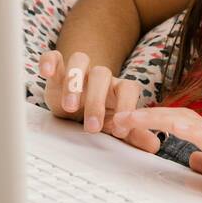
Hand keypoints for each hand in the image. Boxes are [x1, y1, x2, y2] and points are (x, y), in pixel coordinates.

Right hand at [36, 50, 161, 153]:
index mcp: (117, 88)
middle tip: (93, 128)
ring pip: (79, 61)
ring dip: (74, 82)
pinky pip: (53, 57)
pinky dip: (49, 61)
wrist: (76, 105)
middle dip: (96, 101)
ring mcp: (78, 71)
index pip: (128, 87)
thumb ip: (133, 134)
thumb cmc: (99, 115)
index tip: (120, 130)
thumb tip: (154, 145)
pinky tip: (47, 72)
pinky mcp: (57, 70)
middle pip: (101, 74)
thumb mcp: (113, 126)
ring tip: (70, 107)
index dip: (126, 106)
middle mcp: (99, 76)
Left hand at [113, 106, 201, 202]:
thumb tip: (192, 162)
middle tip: (116, 115)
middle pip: (180, 116)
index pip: (184, 124)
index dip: (156, 119)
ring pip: (188, 123)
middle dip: (147, 114)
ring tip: (127, 118)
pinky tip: (168, 125)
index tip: (129, 120)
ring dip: (155, 118)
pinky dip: (186, 130)